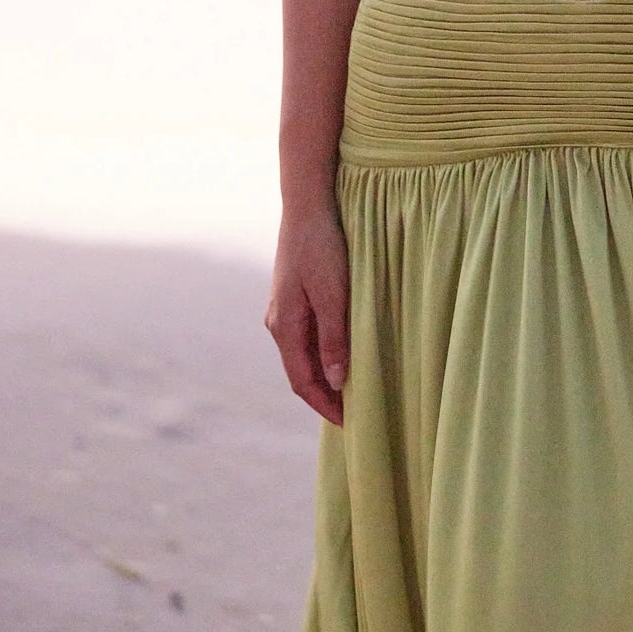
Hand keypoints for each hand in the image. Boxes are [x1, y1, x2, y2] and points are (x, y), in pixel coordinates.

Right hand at [265, 207, 349, 424]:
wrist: (307, 206)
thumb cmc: (322, 247)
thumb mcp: (333, 293)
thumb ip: (334, 337)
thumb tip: (335, 381)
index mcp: (284, 327)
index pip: (302, 382)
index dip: (325, 405)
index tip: (349, 425)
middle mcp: (278, 322)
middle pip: (300, 371)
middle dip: (324, 395)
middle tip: (354, 413)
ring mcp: (283, 309)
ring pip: (303, 354)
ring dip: (324, 374)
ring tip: (351, 389)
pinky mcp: (292, 296)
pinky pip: (306, 336)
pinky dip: (322, 353)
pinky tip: (341, 352)